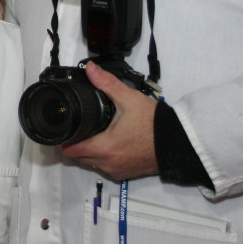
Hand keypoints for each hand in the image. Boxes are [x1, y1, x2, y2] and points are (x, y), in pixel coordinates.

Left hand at [61, 61, 159, 180]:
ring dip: (89, 152)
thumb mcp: (129, 99)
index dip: (64, 139)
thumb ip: (107, 83)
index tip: (64, 128)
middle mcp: (107, 163)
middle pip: (79, 158)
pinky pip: (106, 168)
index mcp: (104, 147)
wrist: (178, 142)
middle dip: (75, 144)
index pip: (71, 150)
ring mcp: (117, 171)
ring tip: (92, 133)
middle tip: (77, 127)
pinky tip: (108, 143)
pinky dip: (103, 158)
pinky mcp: (126, 174)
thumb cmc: (153, 123)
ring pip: (91, 164)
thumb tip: (90, 69)